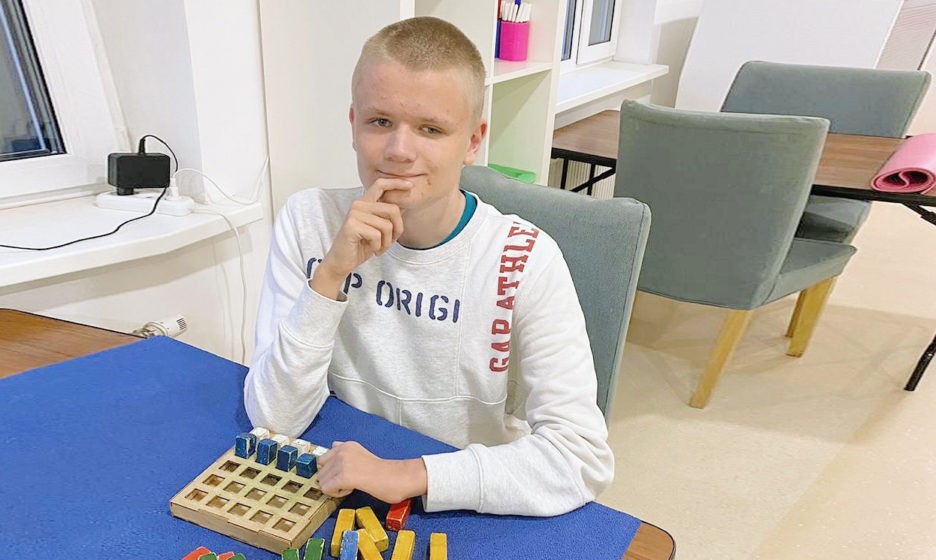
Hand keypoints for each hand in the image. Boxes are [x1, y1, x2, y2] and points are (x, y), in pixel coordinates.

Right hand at [311, 179, 410, 298]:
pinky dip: (378, 246)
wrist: (342, 262)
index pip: (381, 185)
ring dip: (387, 242)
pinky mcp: (352, 226)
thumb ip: (388, 216)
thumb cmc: (361, 246)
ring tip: (378, 248)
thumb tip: (404, 205)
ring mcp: (354, 214)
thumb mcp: (379, 230)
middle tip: (390, 242)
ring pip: (387, 225)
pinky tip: (371, 250)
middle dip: (398, 229)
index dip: (396, 183)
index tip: (410, 185)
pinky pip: (377, 235)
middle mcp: (359, 205)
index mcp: (365, 203)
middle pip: (393, 209)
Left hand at [316, 441, 426, 503]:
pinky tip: (352, 488)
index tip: (347, 475)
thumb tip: (333, 445)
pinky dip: (337, 494)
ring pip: (322, 482)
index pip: (322, 460)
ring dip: (335, 487)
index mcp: (346, 445)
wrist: (396, 478)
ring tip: (353, 484)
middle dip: (332, 480)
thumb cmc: (382, 471)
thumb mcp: (361, 453)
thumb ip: (345, 450)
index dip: (332, 472)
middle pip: (320, 472)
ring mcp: (342, 462)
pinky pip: (326, 489)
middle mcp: (342, 450)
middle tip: (351, 481)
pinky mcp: (344, 476)